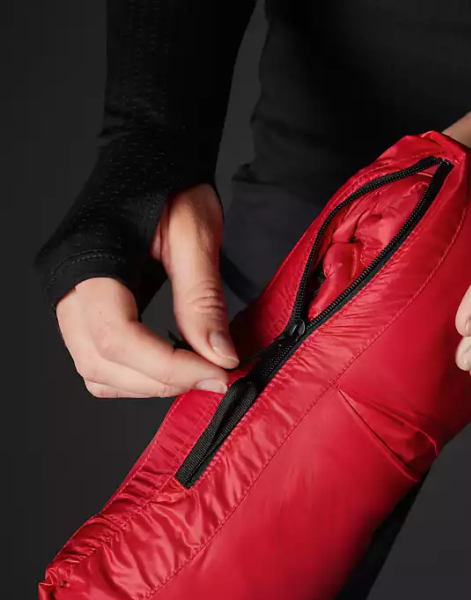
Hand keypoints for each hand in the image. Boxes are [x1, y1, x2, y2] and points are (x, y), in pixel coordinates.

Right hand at [56, 184, 238, 397]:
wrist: (151, 159)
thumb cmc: (170, 184)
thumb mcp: (196, 236)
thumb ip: (203, 299)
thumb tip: (220, 357)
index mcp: (91, 257)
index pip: (118, 337)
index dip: (169, 367)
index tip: (216, 373)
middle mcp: (66, 281)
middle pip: (102, 362)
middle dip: (162, 380)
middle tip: (213, 374)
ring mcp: (67, 297)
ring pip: (96, 371)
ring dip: (148, 384)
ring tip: (195, 369)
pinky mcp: (80, 309)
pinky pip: (97, 362)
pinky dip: (134, 375)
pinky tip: (170, 362)